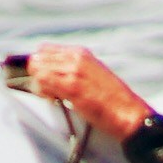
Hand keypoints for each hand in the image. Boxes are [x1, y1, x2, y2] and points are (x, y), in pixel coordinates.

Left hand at [18, 44, 154, 143]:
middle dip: (35, 73)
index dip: (39, 63)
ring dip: (38, 83)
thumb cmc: (112, 99)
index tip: (40, 76)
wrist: (127, 112)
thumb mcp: (94, 74)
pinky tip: (51, 99)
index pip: (46, 49)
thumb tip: (52, 73)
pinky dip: (42, 92)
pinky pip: (43, 83)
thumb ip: (74, 69)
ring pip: (38, 69)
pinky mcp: (71, 87)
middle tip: (43, 88)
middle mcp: (76, 58)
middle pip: (38, 57)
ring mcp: (73, 71)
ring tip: (50, 95)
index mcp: (81, 53)